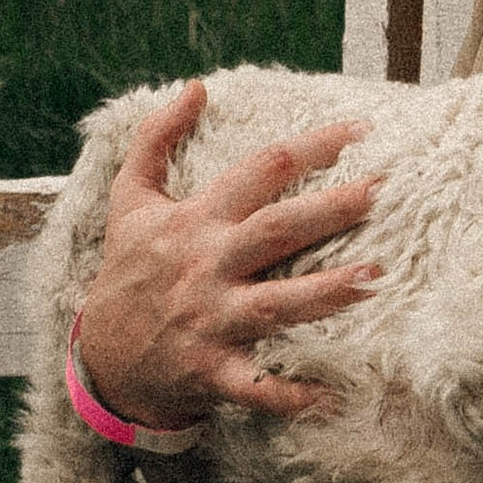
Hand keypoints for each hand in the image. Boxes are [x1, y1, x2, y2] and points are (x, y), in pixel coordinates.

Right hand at [73, 82, 381, 429]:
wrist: (99, 360)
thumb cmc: (127, 273)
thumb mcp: (129, 200)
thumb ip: (156, 137)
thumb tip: (195, 86)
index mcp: (195, 220)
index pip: (259, 171)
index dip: (309, 148)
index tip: (360, 131)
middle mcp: (207, 266)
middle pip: (275, 230)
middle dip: (329, 209)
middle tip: (382, 191)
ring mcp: (210, 321)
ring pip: (276, 303)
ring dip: (326, 293)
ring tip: (376, 278)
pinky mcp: (211, 371)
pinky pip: (256, 385)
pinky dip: (290, 395)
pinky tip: (332, 397)